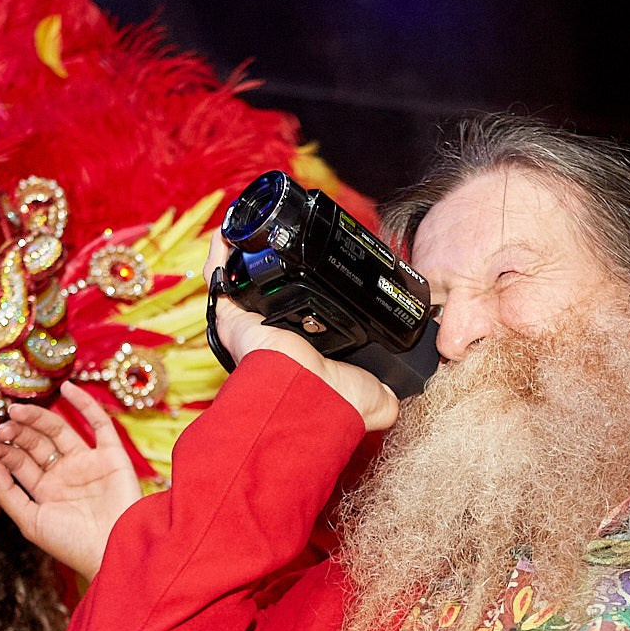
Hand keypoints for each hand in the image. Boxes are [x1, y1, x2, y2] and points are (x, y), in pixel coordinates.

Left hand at [0, 383, 145, 577]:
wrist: (113, 552)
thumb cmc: (72, 544)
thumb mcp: (30, 521)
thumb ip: (7, 491)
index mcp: (46, 492)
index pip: (20, 463)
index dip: (3, 452)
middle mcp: (66, 475)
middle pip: (36, 444)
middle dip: (18, 433)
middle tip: (2, 425)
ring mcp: (88, 463)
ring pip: (60, 430)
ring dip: (38, 417)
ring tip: (17, 410)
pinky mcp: (112, 456)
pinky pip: (100, 424)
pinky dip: (85, 405)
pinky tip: (67, 389)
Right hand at [204, 235, 399, 432]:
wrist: (308, 398)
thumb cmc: (336, 403)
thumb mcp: (377, 395)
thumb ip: (392, 387)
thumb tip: (410, 385)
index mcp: (303, 349)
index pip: (303, 310)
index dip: (309, 287)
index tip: (323, 261)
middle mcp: (273, 335)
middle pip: (271, 290)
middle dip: (276, 264)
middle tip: (288, 238)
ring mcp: (250, 324)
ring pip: (243, 281)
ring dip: (247, 253)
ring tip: (258, 227)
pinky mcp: (232, 315)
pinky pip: (219, 278)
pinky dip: (220, 253)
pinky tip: (228, 233)